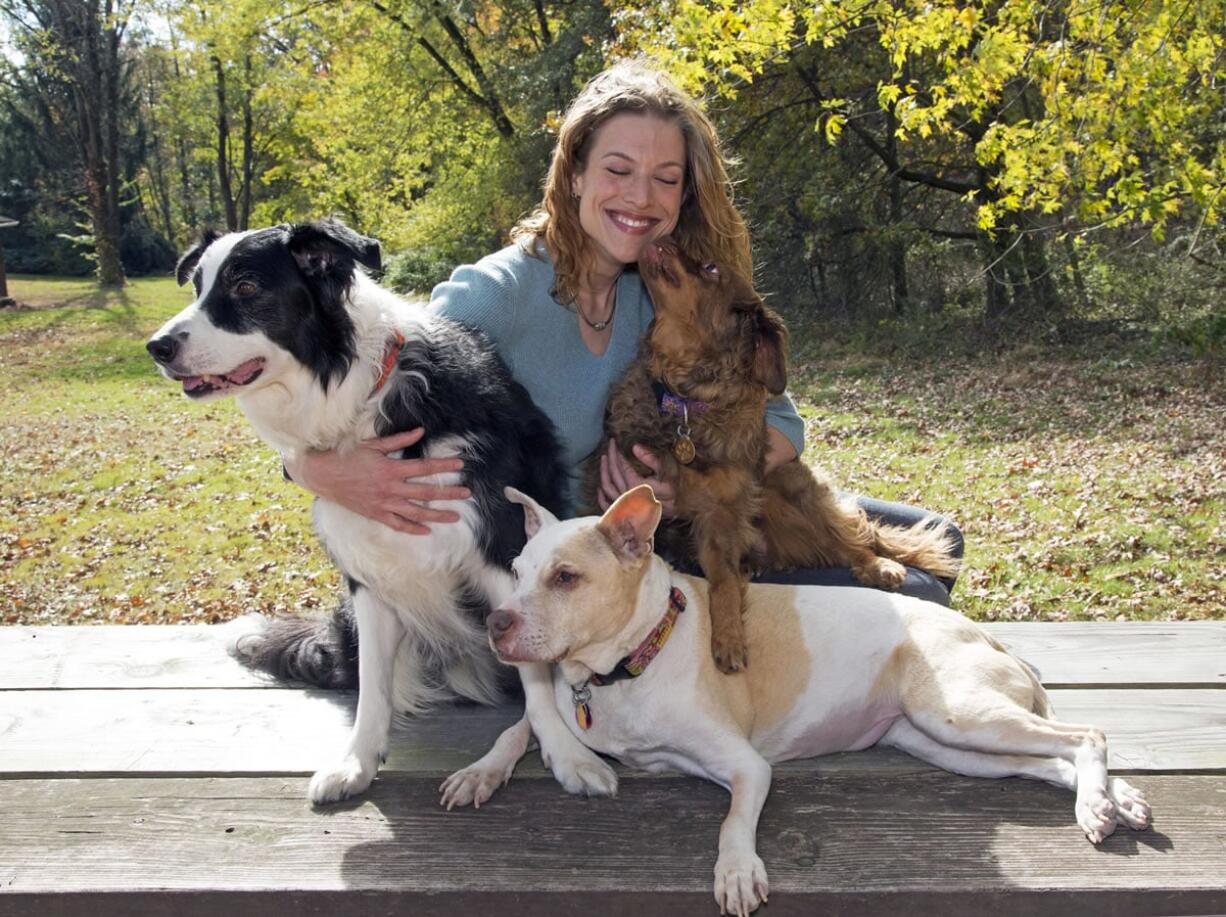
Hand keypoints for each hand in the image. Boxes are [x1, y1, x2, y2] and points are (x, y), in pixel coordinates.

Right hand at [286, 428, 470, 534]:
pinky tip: (427, 531)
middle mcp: (390, 488)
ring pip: (416, 512)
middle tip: (467, 494)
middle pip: (426, 492)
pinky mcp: (375, 514)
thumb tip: (420, 431)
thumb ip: (399, 440)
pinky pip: (397, 524)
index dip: (444, 466)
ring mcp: (383, 503)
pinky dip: (412, 529)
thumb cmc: (348, 457)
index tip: (461, 466)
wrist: (323, 475)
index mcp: (391, 468)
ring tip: (454, 516)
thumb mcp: (373, 445)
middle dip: (449, 493)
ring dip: (437, 515)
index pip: (424, 467)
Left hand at [597, 438, 677, 516]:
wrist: (682, 505)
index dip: (617, 453)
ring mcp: (627, 506)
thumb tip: (634, 447)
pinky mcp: (627, 512)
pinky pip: (608, 505)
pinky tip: (600, 487)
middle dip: (610, 458)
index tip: (614, 443)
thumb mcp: (667, 468)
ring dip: (603, 472)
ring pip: (608, 487)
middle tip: (610, 446)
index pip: (622, 466)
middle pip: (614, 474)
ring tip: (604, 459)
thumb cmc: (675, 485)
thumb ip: (650, 458)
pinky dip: (601, 496)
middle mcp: (630, 496)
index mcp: (639, 485)